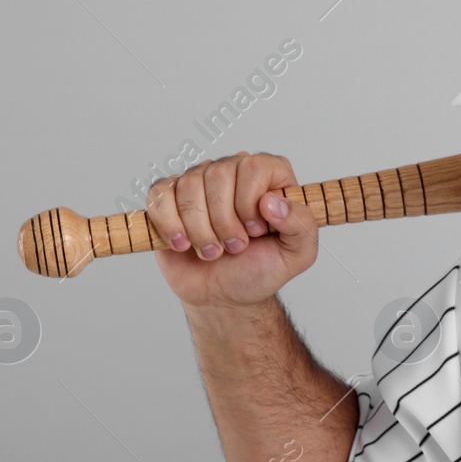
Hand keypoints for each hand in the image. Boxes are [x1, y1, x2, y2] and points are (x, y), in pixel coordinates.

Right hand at [146, 151, 319, 310]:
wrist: (224, 295)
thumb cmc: (260, 269)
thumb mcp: (297, 255)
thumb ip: (301, 225)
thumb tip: (272, 202)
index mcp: (268, 175)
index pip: (253, 167)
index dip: (250, 203)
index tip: (255, 231)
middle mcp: (232, 170)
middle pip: (217, 174)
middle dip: (224, 222)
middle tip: (234, 247)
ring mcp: (198, 182)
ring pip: (188, 185)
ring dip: (199, 229)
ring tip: (212, 251)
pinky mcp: (168, 198)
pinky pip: (159, 196)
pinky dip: (169, 225)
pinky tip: (183, 244)